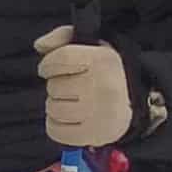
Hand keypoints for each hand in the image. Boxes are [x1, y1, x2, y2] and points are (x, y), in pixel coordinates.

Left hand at [34, 25, 133, 147]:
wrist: (132, 100)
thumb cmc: (103, 71)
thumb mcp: (90, 44)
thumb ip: (62, 37)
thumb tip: (40, 46)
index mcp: (103, 61)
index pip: (59, 59)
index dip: (47, 64)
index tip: (49, 68)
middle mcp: (104, 87)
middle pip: (54, 87)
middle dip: (56, 86)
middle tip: (71, 86)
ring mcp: (101, 113)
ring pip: (53, 109)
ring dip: (56, 105)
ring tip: (72, 101)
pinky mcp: (95, 134)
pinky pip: (55, 131)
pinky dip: (56, 125)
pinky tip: (70, 117)